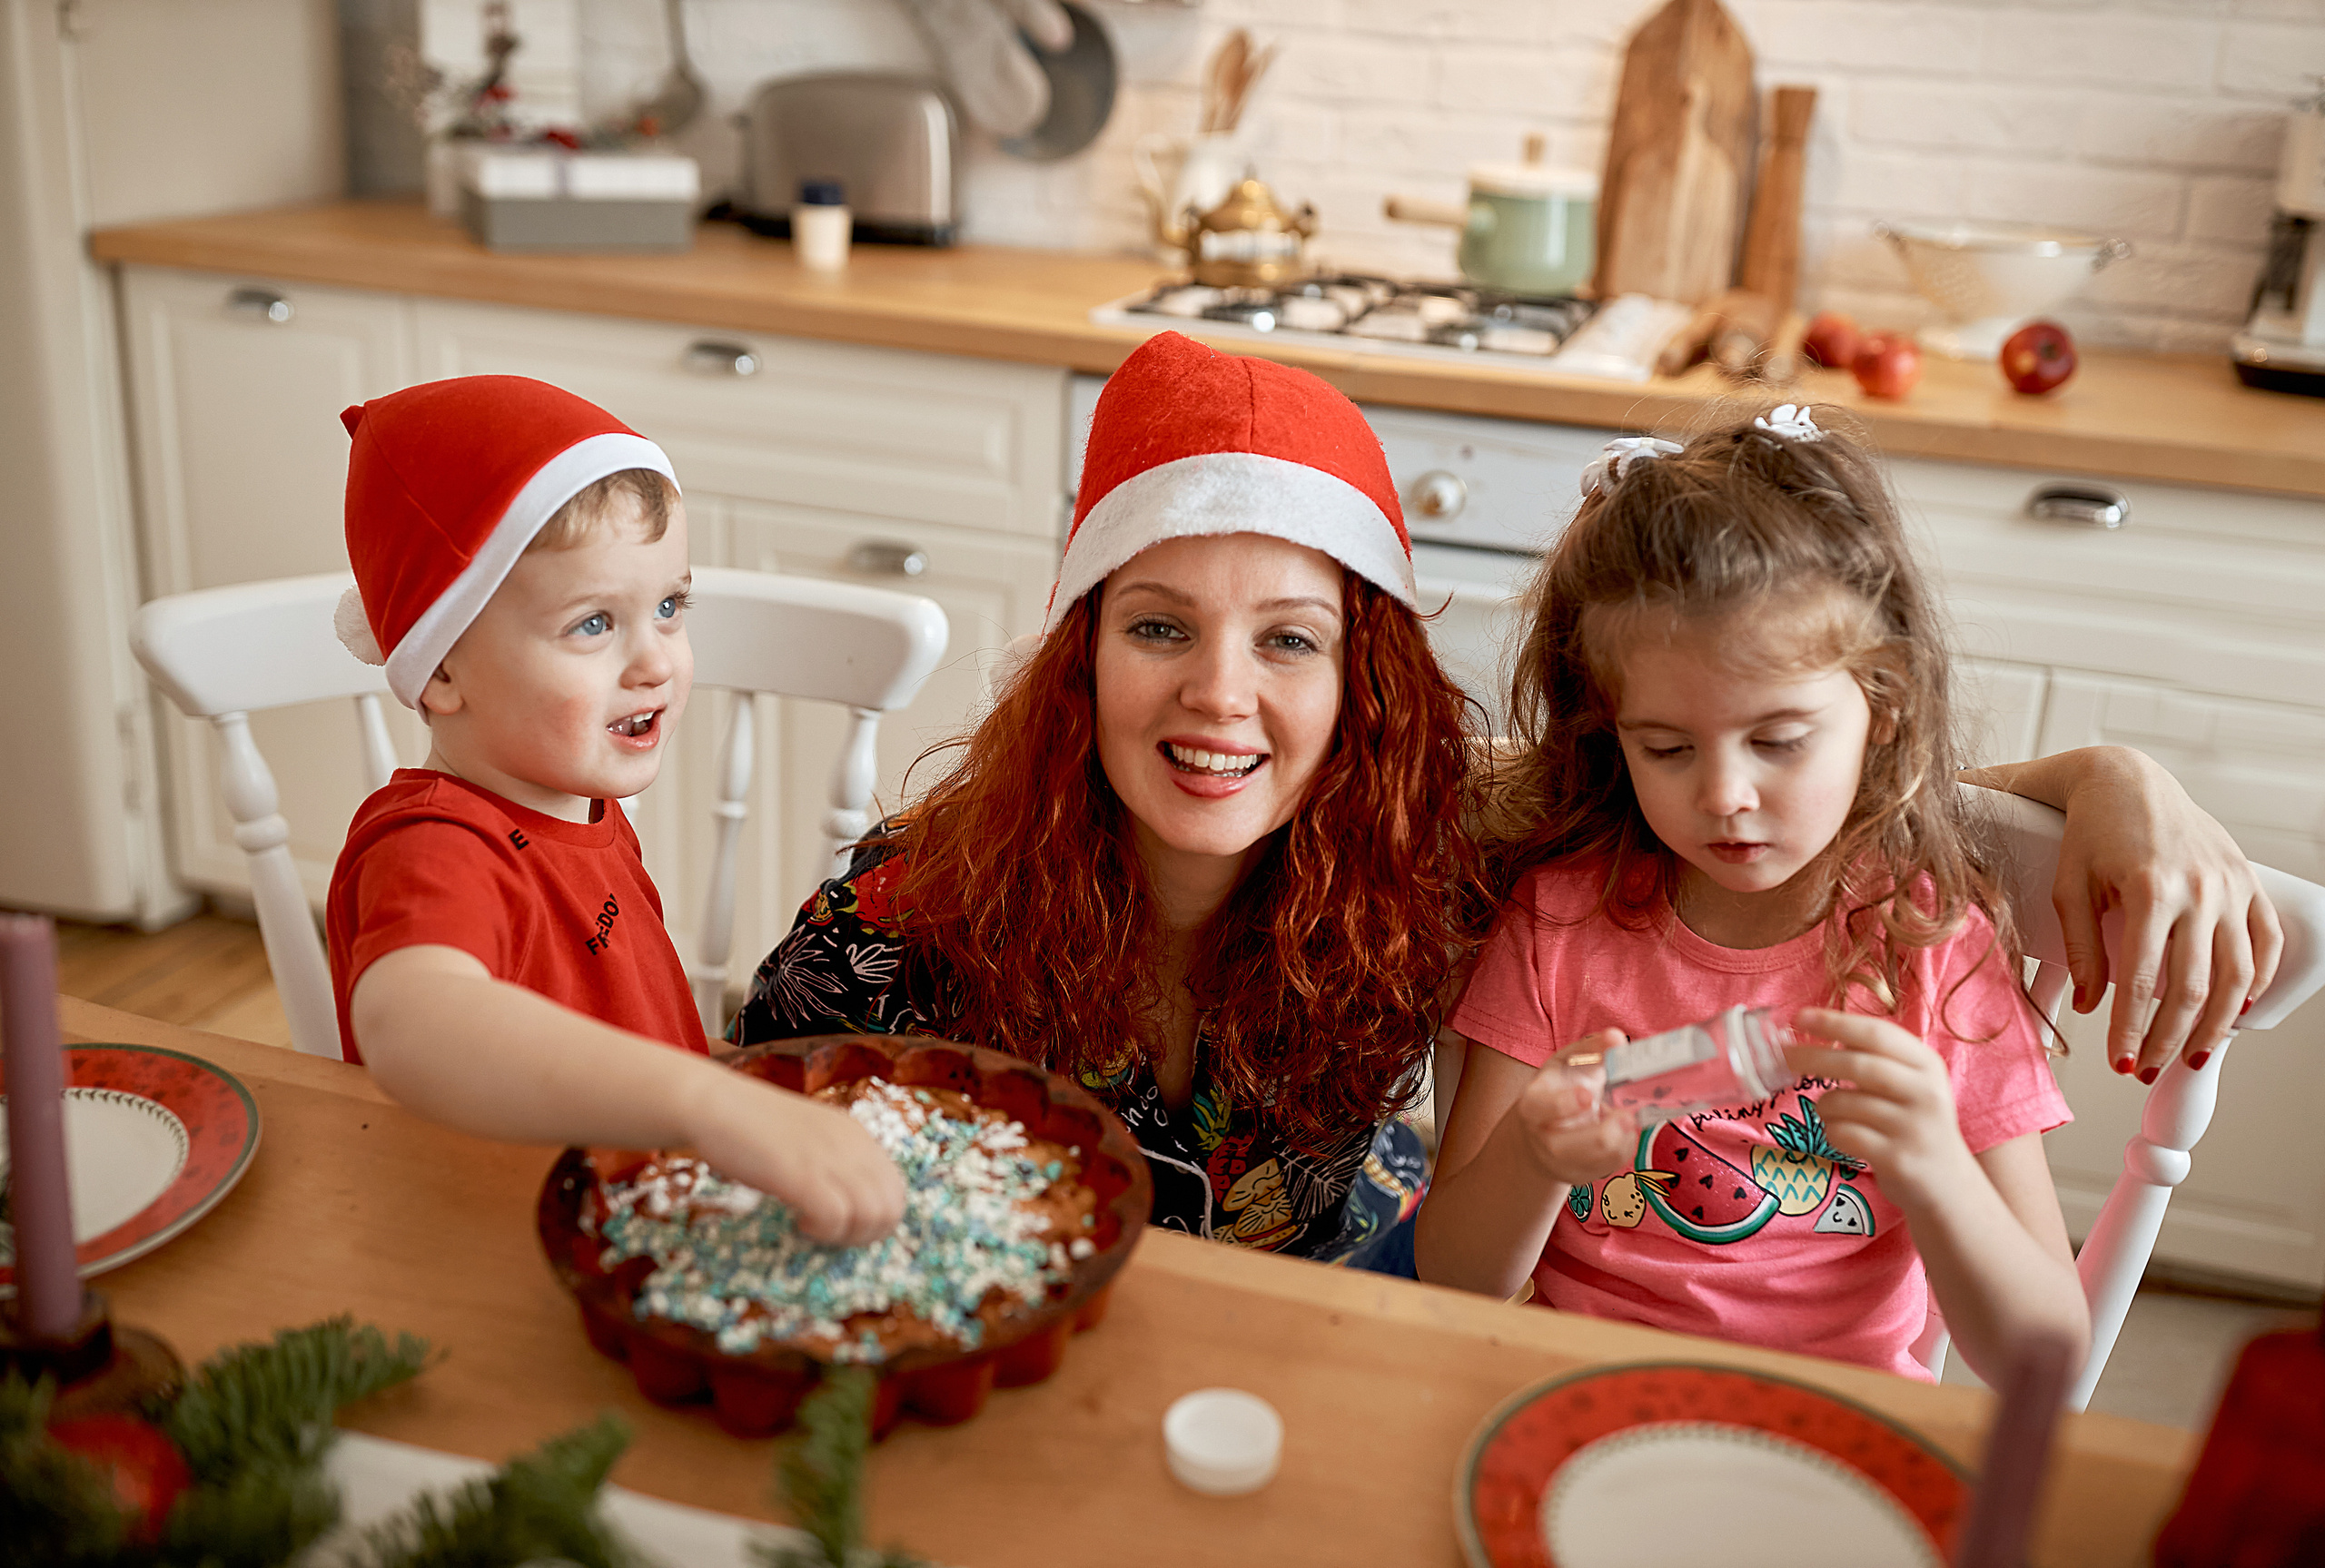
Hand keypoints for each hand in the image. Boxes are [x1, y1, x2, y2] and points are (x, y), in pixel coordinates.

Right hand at [681, 1073, 906, 1247]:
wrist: (714, 1103)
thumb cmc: (752, 1127)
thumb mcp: (808, 1138)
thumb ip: (831, 1162)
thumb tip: (847, 1204)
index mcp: (856, 1135)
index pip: (896, 1187)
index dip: (876, 1217)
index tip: (843, 1222)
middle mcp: (851, 1144)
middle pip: (892, 1206)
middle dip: (867, 1234)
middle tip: (831, 1233)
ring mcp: (827, 1157)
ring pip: (873, 1214)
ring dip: (847, 1235)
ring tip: (815, 1228)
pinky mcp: (800, 1172)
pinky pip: (836, 1216)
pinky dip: (824, 1231)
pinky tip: (799, 1222)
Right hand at [1508, 1030, 1635, 1186]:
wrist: (1542, 1131)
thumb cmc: (1558, 1090)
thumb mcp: (1567, 1064)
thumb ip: (1591, 1049)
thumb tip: (1616, 1038)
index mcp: (1532, 1104)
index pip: (1541, 1108)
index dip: (1564, 1104)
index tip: (1589, 1096)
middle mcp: (1542, 1138)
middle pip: (1572, 1146)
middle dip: (1607, 1132)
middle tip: (1628, 1115)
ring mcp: (1561, 1162)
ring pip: (1599, 1159)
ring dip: (1622, 1136)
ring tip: (1622, 1116)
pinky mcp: (1581, 1176)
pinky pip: (1613, 1165)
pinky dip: (1626, 1145)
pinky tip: (1622, 1131)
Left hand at [1785, 1009, 1975, 1207]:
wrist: (1948, 1184)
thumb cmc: (1916, 1124)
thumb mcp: (1911, 1084)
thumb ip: (1877, 1058)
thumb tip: (1821, 1028)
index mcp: (1927, 1065)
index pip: (1877, 1033)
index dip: (1836, 1022)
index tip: (1800, 1015)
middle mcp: (1926, 1092)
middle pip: (1858, 1064)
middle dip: (1813, 1056)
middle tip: (1783, 1055)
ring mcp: (1914, 1128)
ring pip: (1845, 1102)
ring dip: (1823, 1105)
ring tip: (1828, 1111)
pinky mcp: (1899, 1159)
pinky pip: (1844, 1135)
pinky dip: (1831, 1131)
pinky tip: (1840, 1135)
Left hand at [2054, 749, 2282, 1077]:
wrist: (2126, 782)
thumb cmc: (2089, 835)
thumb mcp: (2068, 887)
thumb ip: (2081, 949)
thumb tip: (2093, 1009)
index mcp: (2149, 890)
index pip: (2140, 980)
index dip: (2129, 1030)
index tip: (2117, 1063)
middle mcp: (2199, 889)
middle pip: (2192, 987)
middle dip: (2168, 1039)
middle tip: (2145, 1070)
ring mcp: (2231, 885)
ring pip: (2237, 974)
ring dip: (2217, 1024)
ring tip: (2192, 1056)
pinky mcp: (2249, 881)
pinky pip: (2265, 941)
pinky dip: (2257, 982)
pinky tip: (2236, 1011)